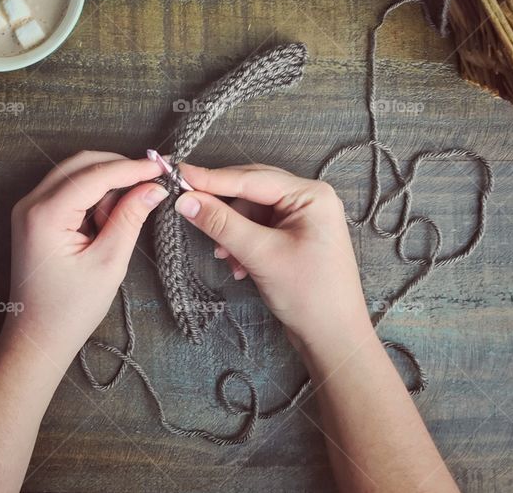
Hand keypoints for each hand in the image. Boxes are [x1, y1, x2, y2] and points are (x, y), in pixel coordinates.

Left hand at [4, 151, 167, 362]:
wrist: (37, 337)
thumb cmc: (70, 309)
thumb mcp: (108, 263)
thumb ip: (130, 218)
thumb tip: (153, 187)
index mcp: (45, 214)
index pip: (95, 175)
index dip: (131, 168)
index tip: (162, 166)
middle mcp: (31, 204)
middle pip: (81, 164)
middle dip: (119, 166)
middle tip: (154, 176)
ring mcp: (29, 209)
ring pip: (74, 173)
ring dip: (107, 179)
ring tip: (137, 197)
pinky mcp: (34, 217)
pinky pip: (67, 189)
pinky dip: (93, 192)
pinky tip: (114, 209)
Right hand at [173, 163, 371, 354]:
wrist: (333, 338)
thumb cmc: (309, 294)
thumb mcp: (261, 255)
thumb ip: (222, 223)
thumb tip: (185, 200)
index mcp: (311, 194)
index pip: (252, 178)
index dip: (213, 178)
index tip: (179, 174)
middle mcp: (308, 199)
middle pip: (251, 190)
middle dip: (224, 209)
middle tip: (189, 210)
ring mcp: (302, 218)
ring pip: (251, 212)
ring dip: (232, 232)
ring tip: (226, 258)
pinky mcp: (293, 237)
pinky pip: (258, 228)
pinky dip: (242, 243)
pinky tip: (239, 266)